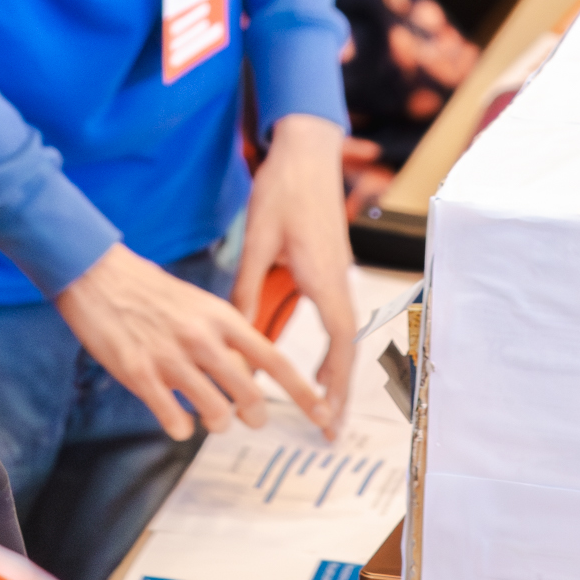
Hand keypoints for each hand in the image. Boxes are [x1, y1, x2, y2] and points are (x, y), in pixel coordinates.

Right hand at [53, 242, 327, 443]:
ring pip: (214, 413)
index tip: (322, 412)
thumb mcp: (199, 304)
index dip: (302, 392)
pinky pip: (172, 420)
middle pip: (248, 395)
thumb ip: (225, 336)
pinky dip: (179, 426)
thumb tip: (245, 372)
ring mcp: (170, 359)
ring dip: (216, 423)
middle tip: (251, 418)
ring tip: (208, 417)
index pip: (274, 360)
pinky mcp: (139, 375)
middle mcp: (202, 339)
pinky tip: (173, 417)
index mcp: (221, 318)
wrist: (97, 274)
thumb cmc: (150, 290)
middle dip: (255, 416)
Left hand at [234, 112, 357, 438]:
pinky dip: (329, 345)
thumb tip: (234, 336)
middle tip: (329, 428)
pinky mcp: (330, 265)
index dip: (332, 382)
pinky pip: (333, 315)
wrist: (307, 151)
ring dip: (334, 370)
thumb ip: (248, 289)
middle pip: (345, 347)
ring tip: (323, 406)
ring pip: (341, 333)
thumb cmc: (284, 190)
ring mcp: (337, 273)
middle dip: (338, 390)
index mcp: (322, 278)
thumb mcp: (258, 242)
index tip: (326, 415)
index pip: (338, 343)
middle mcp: (337, 281)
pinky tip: (315, 360)